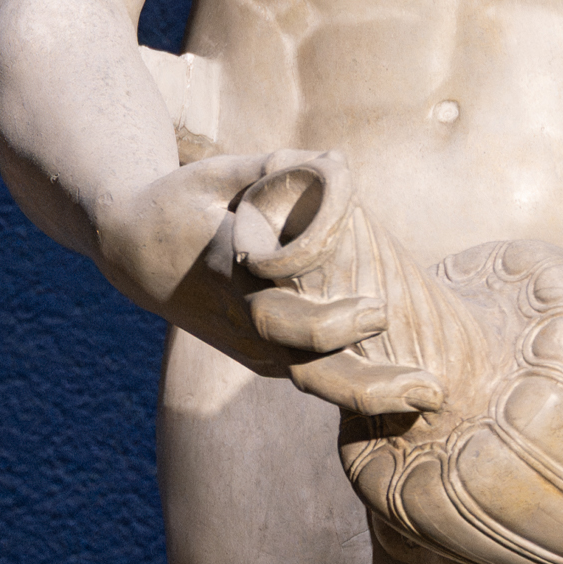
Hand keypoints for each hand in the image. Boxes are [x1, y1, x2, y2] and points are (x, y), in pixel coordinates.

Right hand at [92, 151, 442, 415]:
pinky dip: (352, 385)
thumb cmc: (185, 200)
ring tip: (427, 398)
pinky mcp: (259, 355)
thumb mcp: (220, 171)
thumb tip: (337, 165)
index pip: (284, 316)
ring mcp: (250, 346)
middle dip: (367, 385)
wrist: (133, 250)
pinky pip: (309, 373)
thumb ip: (277, 168)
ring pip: (312, 380)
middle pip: (308, 368)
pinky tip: (401, 392)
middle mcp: (243, 322)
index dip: (332, 321)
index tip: (381, 308)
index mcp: (233, 277)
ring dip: (370, 395)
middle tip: (429, 388)